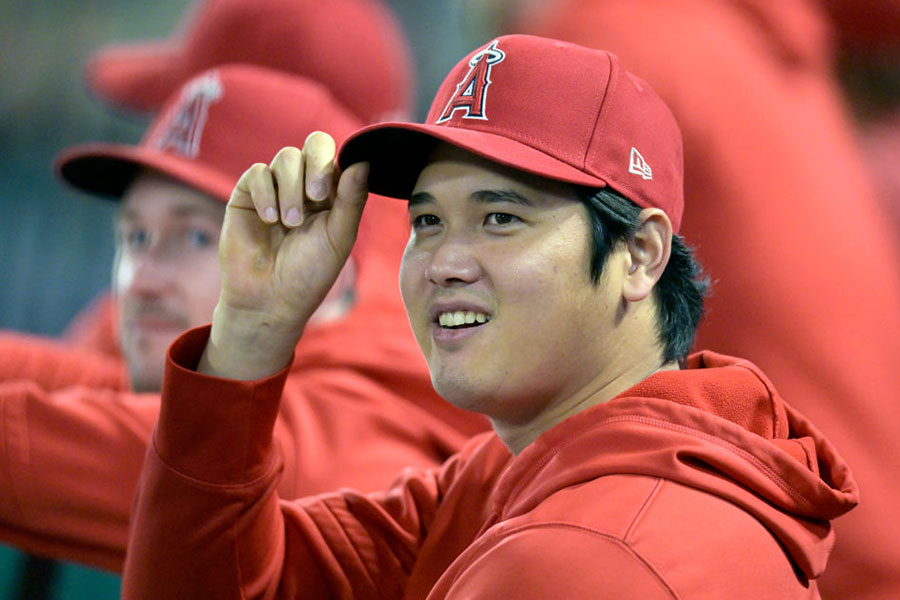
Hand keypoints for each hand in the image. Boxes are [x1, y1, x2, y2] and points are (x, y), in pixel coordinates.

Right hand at [199, 132, 368, 379]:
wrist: (269, 298)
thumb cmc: (309, 272)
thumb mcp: (339, 236)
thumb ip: (352, 199)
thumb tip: (364, 160)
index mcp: (331, 194)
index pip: (338, 157)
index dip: (335, 164)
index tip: (329, 193)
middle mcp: (304, 185)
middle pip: (314, 145)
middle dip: (316, 166)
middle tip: (315, 197)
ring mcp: (275, 188)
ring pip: (286, 157)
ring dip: (291, 189)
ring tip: (289, 223)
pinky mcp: (247, 195)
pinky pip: (258, 173)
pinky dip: (266, 193)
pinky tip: (270, 219)